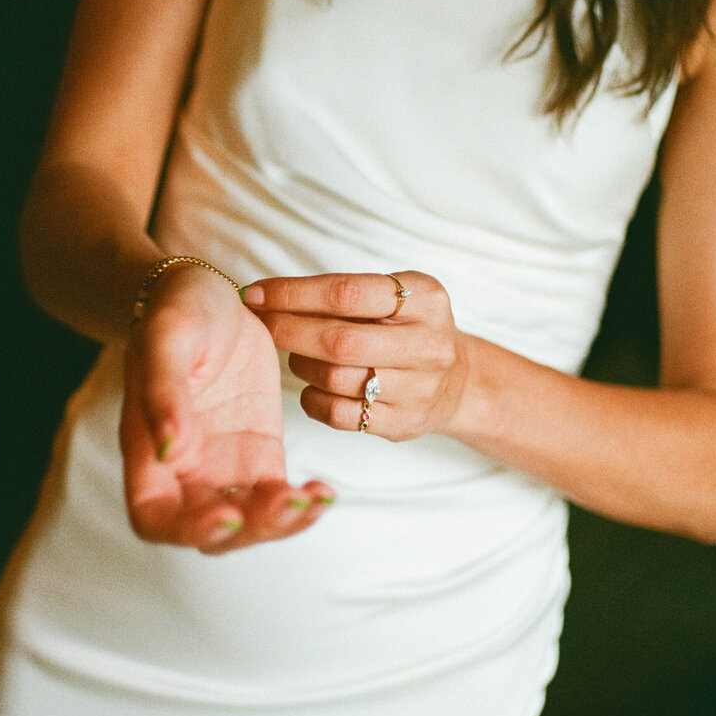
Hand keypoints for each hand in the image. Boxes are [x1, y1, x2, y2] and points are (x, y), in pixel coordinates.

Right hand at [119, 263, 334, 553]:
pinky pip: (278, 496)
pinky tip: (325, 490)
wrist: (210, 294)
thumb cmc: (177, 311)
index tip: (228, 514)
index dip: (187, 529)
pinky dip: (302, 504)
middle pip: (209, 533)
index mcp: (147, 448)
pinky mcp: (258, 455)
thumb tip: (168, 450)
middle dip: (250, 530)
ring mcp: (223, 466)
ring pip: (249, 521)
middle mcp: (183, 469)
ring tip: (315, 499)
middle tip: (288, 502)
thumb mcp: (167, 336)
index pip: (154, 516)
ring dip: (282, 523)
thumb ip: (163, 390)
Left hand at [242, 271, 468, 441]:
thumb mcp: (396, 298)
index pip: (347, 292)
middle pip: (339, 340)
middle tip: (261, 324)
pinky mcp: (404, 423)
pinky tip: (314, 385)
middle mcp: (428, 344)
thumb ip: (344, 294)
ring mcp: (419, 389)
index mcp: (426, 299)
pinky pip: (339, 414)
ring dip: (301, 364)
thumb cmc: (408, 330)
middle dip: (288, 329)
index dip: (293, 293)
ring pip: (335, 378)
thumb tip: (267, 296)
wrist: (459, 381)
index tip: (256, 293)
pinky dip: (313, 398)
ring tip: (298, 354)